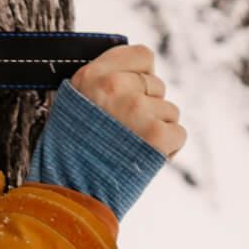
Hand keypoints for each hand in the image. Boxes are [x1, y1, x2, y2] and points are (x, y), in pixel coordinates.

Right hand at [71, 44, 186, 158]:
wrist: (69, 193)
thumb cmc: (70, 152)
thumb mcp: (74, 106)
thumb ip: (102, 84)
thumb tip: (139, 75)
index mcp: (92, 76)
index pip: (142, 55)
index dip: (141, 75)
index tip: (130, 93)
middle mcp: (114, 87)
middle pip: (157, 85)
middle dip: (148, 106)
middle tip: (123, 131)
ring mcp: (137, 109)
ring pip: (169, 110)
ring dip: (156, 129)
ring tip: (128, 147)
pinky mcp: (156, 133)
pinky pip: (178, 133)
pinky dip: (167, 149)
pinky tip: (143, 158)